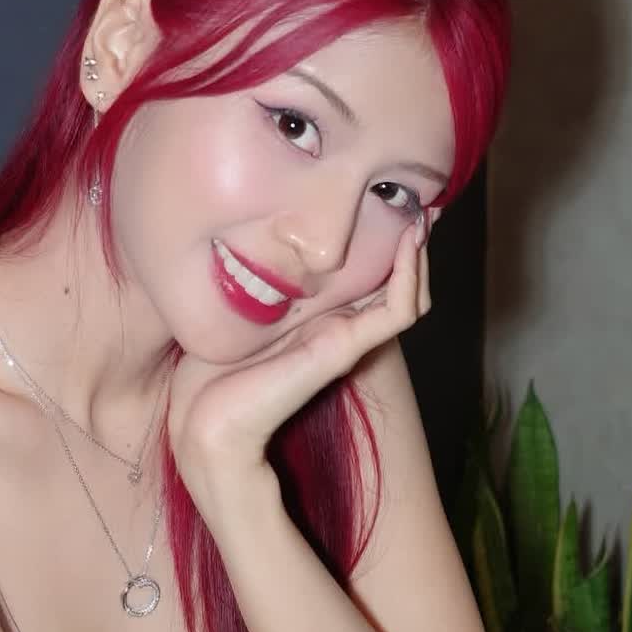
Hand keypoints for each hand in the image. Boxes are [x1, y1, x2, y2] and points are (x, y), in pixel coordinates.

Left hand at [167, 212, 435, 520]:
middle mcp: (337, 330)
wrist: (208, 424)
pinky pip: (399, 311)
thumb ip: (251, 287)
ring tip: (423, 220)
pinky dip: (409, 277)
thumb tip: (239, 245)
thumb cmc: (210, 377)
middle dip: (411, 247)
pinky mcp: (345, 347)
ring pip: (408, 297)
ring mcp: (346, 339)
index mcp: (315, 323)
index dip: (383, 247)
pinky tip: (410, 245)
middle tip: (422, 208)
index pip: (365, 283)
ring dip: (419, 258)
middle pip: (395, 287)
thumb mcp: (233, 315)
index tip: (387, 206)